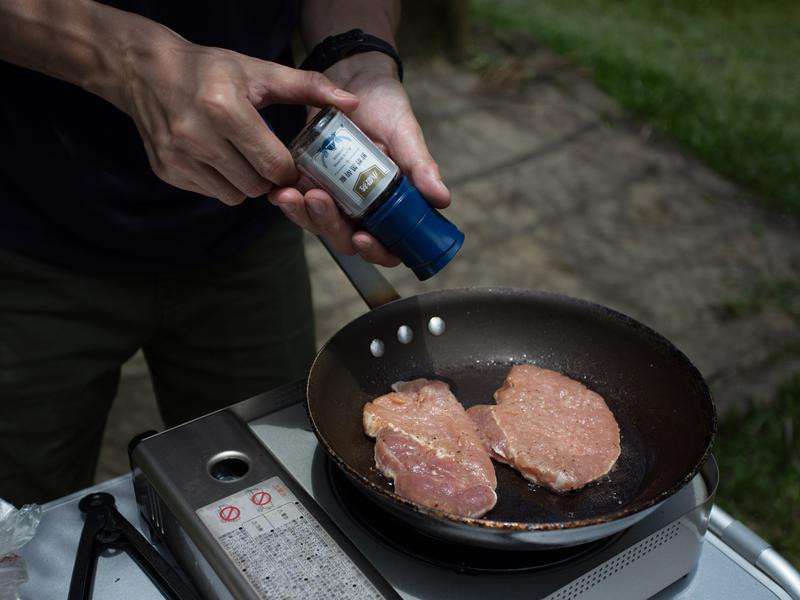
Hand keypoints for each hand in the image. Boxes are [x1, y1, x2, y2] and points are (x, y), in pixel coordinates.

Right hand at [111, 28, 358, 204]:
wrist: (145, 71)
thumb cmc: (211, 70)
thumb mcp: (260, 71)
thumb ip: (309, 86)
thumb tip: (352, 103)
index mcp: (224, 108)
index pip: (274, 165)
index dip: (289, 169)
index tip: (292, 160)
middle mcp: (197, 135)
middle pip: (256, 185)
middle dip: (269, 177)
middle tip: (268, 158)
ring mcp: (178, 156)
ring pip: (235, 196)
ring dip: (247, 183)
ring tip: (242, 156)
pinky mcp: (167, 171)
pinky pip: (212, 194)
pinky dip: (222, 183)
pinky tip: (218, 158)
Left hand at [269, 53, 449, 266]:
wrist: (356, 77)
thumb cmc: (387, 107)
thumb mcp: (406, 133)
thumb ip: (420, 166)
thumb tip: (442, 199)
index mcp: (392, 206)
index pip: (388, 247)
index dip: (376, 252)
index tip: (362, 237)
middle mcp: (363, 208)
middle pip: (347, 239)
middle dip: (329, 226)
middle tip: (318, 200)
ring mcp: (335, 197)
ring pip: (318, 224)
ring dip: (303, 215)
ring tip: (291, 194)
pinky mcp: (310, 182)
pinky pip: (298, 203)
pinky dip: (288, 201)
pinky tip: (279, 191)